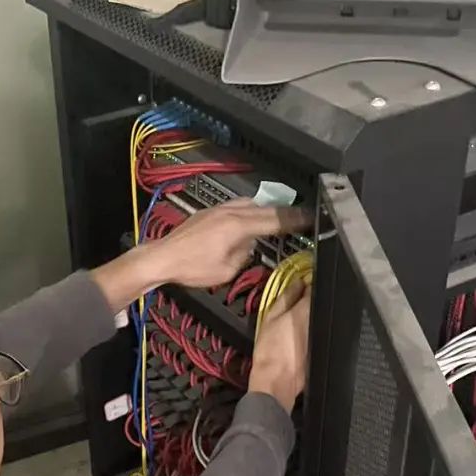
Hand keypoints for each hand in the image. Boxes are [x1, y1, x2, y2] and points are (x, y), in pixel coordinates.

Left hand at [146, 200, 311, 289]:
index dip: (295, 220)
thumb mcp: (226, 270)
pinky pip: (237, 206)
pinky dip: (250, 211)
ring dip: (267, 210)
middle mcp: (231, 212)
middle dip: (286, 213)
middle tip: (303, 216)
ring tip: (279, 218)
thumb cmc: (192, 268)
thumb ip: (244, 255)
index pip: (274, 221)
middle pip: (266, 208)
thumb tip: (250, 246)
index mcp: (238, 226)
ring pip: (251, 204)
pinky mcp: (210, 211)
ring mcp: (219, 209)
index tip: (311, 219)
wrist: (163, 257)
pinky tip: (251, 219)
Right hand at [248, 277, 310, 412]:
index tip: (301, 280)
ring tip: (293, 318)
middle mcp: (319, 321)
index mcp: (307, 310)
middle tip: (295, 297)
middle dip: (309, 297)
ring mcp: (321, 335)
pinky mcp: (320, 349)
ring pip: (318, 316)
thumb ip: (286, 297)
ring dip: (309, 313)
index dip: (308, 280)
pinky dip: (310, 329)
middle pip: (319, 302)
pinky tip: (296, 335)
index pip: (315, 286)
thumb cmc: (270, 352)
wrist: (276, 381)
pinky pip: (317, 331)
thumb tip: (296, 284)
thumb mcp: (270, 317)